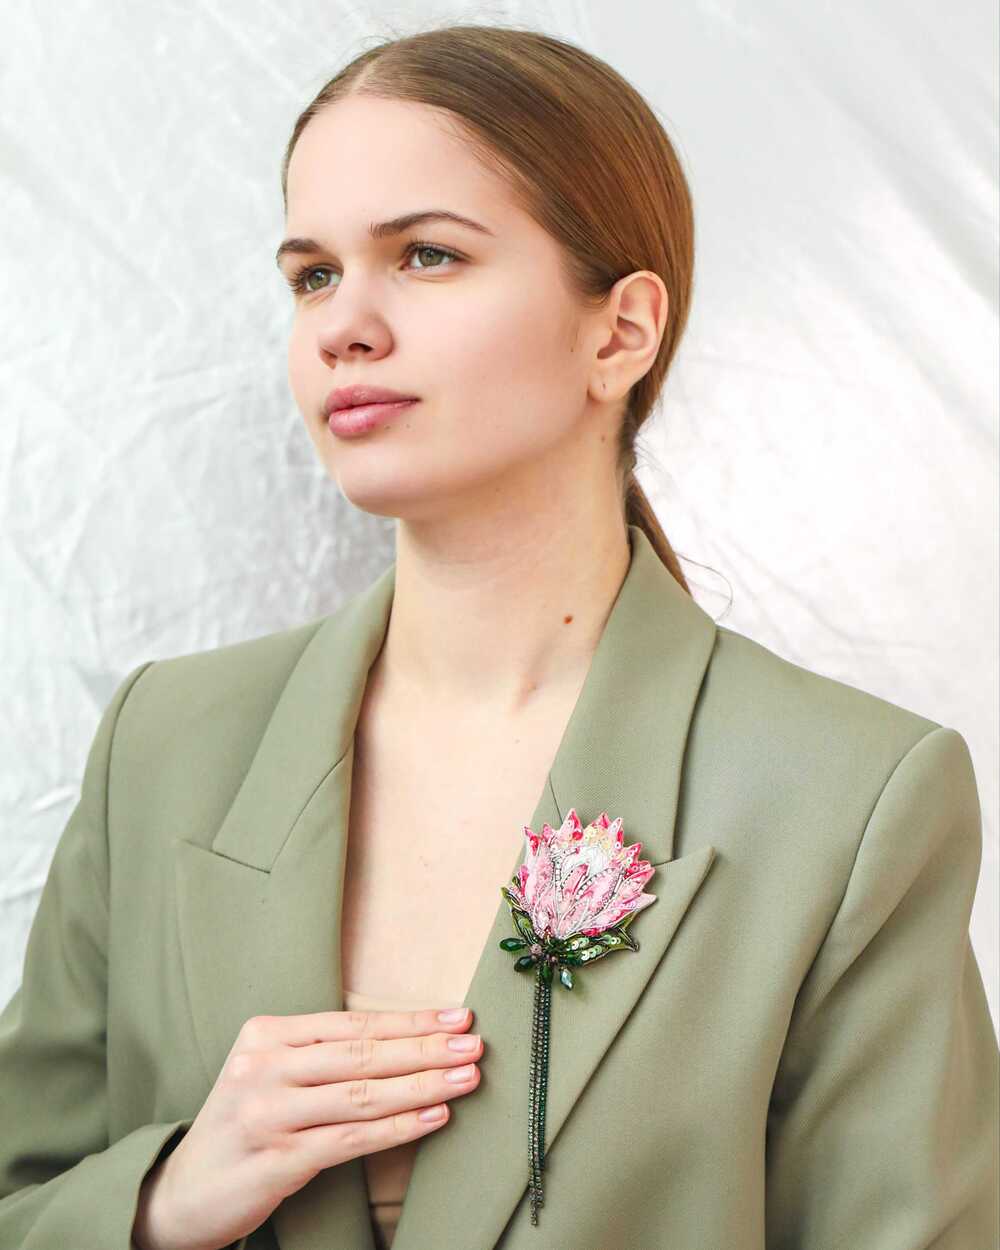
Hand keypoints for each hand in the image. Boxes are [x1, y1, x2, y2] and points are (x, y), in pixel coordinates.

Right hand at [131, 1006, 482, 1249]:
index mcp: (265, 1034)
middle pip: (362, 1054)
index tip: (456, 1016)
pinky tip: (434, 1117)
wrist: (182, 1191)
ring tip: (466, 1078)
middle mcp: (264, 1067)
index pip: (352, 1022)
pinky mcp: (277, 1160)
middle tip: (473, 1043)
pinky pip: (351, 1139)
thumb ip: (321, 1053)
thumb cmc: (243, 1124)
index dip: (409, 1020)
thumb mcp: (269, 1073)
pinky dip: (399, 1128)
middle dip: (425, 1048)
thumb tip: (405, 1039)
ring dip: (422, 1085)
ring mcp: (268, 1114)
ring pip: (363, 1095)